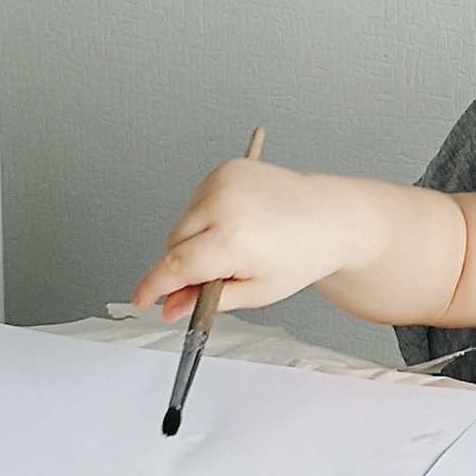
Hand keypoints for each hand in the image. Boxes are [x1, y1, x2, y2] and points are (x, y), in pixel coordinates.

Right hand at [132, 157, 365, 321]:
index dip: (153, 287)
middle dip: (182, 266)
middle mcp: (224, 205)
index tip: (143, 298)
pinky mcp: (225, 169)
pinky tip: (236, 224)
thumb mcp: (256, 291)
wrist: (331, 216)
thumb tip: (171, 307)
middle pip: (173, 245)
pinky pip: (195, 203)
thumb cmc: (302, 254)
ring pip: (182, 224)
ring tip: (237, 246)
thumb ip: (206, 299)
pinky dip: (205, 218)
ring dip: (194, 241)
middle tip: (214, 278)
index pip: (174, 267)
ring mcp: (223, 182)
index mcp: (233, 240)